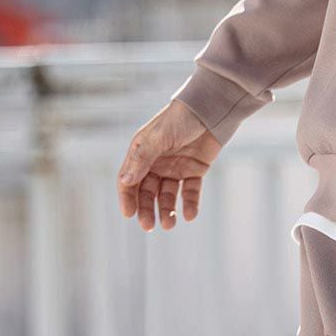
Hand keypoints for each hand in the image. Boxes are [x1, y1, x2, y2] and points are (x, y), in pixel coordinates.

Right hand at [116, 98, 221, 231]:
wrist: (211, 109)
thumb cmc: (180, 118)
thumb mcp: (157, 138)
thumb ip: (142, 159)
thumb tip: (124, 182)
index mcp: (142, 153)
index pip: (129, 181)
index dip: (127, 198)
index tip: (129, 214)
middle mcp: (156, 162)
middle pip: (147, 192)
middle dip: (147, 209)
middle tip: (149, 225)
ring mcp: (176, 167)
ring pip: (167, 195)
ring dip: (167, 210)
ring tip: (170, 225)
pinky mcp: (195, 170)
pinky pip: (190, 191)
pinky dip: (189, 203)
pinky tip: (189, 215)